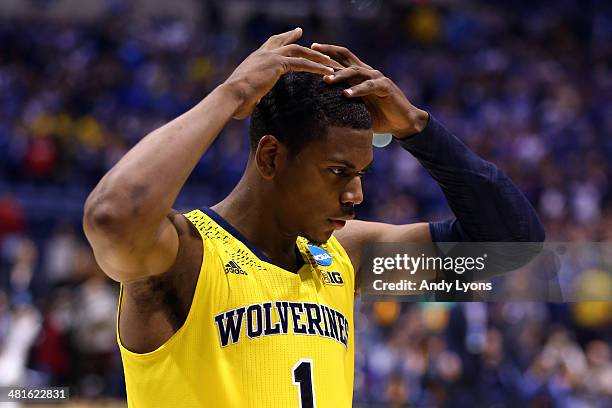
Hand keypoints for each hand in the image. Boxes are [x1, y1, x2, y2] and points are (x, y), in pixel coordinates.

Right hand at [223, 28, 341, 119]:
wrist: (231, 96)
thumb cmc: (235, 101)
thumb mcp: (247, 95)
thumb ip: (254, 95)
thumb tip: (254, 103)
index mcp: (254, 59)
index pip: (270, 44)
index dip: (282, 39)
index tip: (293, 35)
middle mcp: (262, 54)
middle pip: (285, 42)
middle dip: (299, 39)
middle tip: (307, 36)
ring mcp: (270, 57)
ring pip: (299, 52)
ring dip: (316, 56)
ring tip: (329, 61)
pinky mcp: (277, 64)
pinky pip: (302, 64)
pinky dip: (317, 67)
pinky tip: (328, 71)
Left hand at [311, 43, 428, 136]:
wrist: (402, 123)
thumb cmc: (378, 116)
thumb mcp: (356, 108)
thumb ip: (342, 103)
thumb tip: (318, 109)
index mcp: (359, 75)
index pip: (341, 57)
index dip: (327, 51)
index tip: (310, 49)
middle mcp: (367, 72)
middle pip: (346, 57)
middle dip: (328, 54)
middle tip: (312, 53)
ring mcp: (377, 78)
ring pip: (355, 71)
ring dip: (340, 75)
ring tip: (326, 80)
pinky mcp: (386, 87)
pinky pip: (369, 86)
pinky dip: (357, 90)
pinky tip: (346, 95)